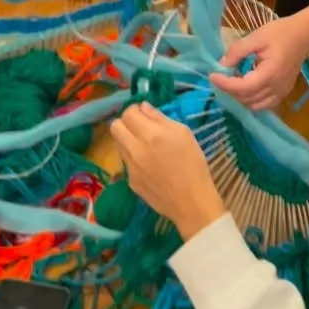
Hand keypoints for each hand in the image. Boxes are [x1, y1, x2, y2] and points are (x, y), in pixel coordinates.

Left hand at [110, 104, 225, 239]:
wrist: (191, 201)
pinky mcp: (130, 181)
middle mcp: (135, 149)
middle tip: (140, 126)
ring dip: (127, 139)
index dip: (135, 110)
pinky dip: (133, 157)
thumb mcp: (183, 133)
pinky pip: (125, 161)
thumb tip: (144, 108)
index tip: (144, 113)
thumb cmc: (193, 164)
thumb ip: (160, 118)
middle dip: (125, 122)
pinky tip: (149, 164)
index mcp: (150, 135)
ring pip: (118, 144)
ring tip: (145, 144)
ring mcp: (130, 167)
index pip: (128, 113)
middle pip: (115, 127)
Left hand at [210, 15, 308, 110]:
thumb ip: (238, 51)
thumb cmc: (281, 32)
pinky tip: (245, 88)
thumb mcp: (257, 36)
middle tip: (220, 76)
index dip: (225, 84)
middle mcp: (276, 87)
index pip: (243, 88)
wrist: (304, 35)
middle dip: (229, 90)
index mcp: (270, 73)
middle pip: (247, 99)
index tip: (212, 75)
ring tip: (232, 81)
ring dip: (239, 97)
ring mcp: (281, 92)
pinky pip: (264, 105)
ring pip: (254, 105)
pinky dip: (251, 101)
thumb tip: (221, 65)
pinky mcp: (283, 93)